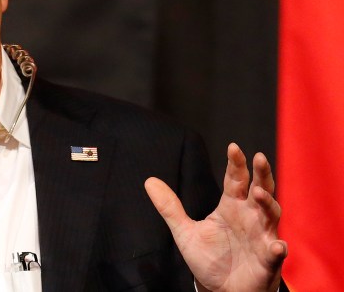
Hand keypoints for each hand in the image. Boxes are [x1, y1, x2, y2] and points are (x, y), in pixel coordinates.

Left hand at [145, 143, 286, 291]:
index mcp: (231, 207)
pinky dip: (276, 249)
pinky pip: (275, 253)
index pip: (235, 180)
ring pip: (271, 216)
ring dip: (268, 204)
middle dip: (261, 174)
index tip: (233, 147)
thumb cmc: (211, 259)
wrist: (221, 290)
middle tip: (259, 157)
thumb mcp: (185, 232)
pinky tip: (276, 246)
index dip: (236, 164)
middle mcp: (250, 217)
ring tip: (260, 194)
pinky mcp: (267, 261)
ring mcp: (262, 237)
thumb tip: (149, 181)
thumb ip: (170, 207)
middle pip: (260, 190)